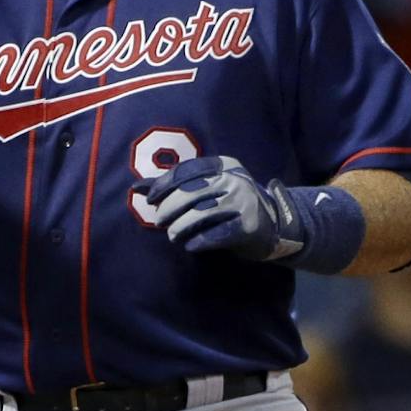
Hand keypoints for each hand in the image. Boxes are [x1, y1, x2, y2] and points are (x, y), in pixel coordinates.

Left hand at [144, 155, 304, 261]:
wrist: (274, 225)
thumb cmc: (231, 204)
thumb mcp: (207, 187)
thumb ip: (173, 186)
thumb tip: (135, 187)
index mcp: (223, 165)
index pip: (186, 171)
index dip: (163, 185)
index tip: (150, 200)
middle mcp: (235, 179)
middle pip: (190, 192)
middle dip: (169, 209)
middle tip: (161, 221)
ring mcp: (244, 202)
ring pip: (200, 213)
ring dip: (180, 227)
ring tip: (173, 235)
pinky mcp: (249, 226)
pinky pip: (216, 234)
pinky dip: (199, 241)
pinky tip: (191, 245)